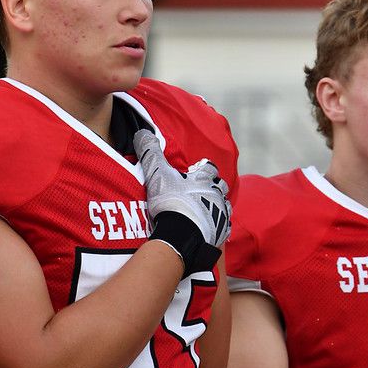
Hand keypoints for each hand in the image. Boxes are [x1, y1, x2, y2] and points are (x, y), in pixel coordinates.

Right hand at [133, 129, 230, 275]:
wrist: (183, 235)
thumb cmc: (172, 202)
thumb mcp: (157, 173)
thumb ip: (150, 153)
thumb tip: (142, 132)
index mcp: (204, 179)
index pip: (209, 168)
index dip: (202, 168)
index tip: (196, 169)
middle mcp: (216, 194)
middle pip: (220, 186)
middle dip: (213, 187)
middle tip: (202, 190)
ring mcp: (221, 214)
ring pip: (224, 206)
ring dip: (217, 206)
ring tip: (206, 209)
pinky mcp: (221, 233)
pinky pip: (223, 228)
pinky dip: (218, 227)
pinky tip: (210, 230)